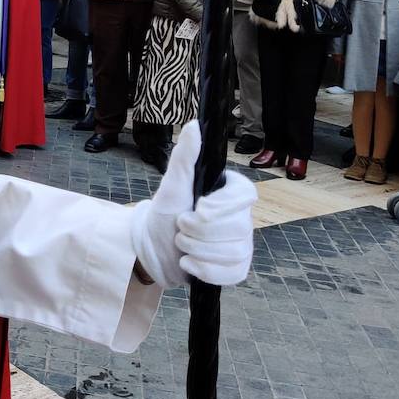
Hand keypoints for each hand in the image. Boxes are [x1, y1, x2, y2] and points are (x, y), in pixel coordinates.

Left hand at [131, 122, 256, 288]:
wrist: (153, 247)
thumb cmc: (164, 212)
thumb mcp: (171, 184)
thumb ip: (184, 157)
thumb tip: (195, 125)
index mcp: (229, 193)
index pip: (246, 196)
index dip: (223, 206)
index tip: (198, 207)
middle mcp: (242, 217)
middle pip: (237, 228)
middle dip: (198, 231)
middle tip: (180, 227)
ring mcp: (242, 244)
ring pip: (233, 252)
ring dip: (197, 250)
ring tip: (181, 243)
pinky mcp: (236, 268)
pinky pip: (232, 273)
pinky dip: (204, 270)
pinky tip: (188, 262)